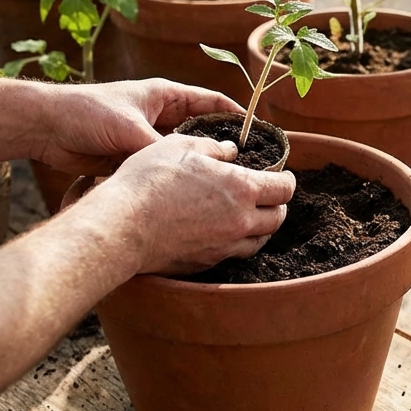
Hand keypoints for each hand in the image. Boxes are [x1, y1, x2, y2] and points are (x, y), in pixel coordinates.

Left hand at [32, 79, 242, 175]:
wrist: (47, 127)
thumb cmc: (88, 114)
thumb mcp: (131, 130)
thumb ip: (162, 150)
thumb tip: (192, 170)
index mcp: (165, 95)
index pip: (212, 102)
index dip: (237, 116)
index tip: (260, 134)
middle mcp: (160, 115)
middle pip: (202, 131)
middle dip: (223, 148)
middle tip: (247, 169)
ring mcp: (148, 137)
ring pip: (184, 154)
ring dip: (200, 167)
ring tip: (225, 187)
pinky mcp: (134, 157)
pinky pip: (164, 170)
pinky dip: (176, 180)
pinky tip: (192, 197)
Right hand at [80, 134, 295, 274]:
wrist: (123, 225)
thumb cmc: (150, 180)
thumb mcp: (181, 147)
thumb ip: (213, 148)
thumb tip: (230, 151)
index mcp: (241, 189)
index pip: (283, 188)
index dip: (287, 180)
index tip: (282, 175)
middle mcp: (240, 222)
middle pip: (277, 218)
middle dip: (278, 204)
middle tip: (268, 195)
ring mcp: (224, 246)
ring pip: (259, 241)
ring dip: (261, 227)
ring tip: (250, 215)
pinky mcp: (206, 263)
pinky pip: (233, 254)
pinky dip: (237, 242)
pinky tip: (223, 231)